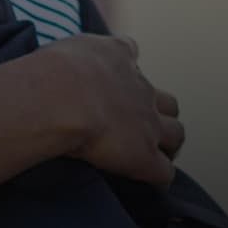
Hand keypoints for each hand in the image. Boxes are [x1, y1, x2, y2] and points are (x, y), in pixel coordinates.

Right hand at [0, 33, 179, 186]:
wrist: (61, 98)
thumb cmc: (52, 71)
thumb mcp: (61, 47)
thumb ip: (73, 52)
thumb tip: (62, 60)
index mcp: (116, 57)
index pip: (129, 54)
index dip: (124, 70)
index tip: (113, 80)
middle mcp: (139, 88)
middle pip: (167, 101)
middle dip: (159, 113)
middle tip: (141, 126)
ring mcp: (147, 124)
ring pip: (176, 135)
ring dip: (167, 145)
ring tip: (154, 155)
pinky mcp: (144, 157)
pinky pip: (164, 172)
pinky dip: (159, 175)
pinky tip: (148, 181)